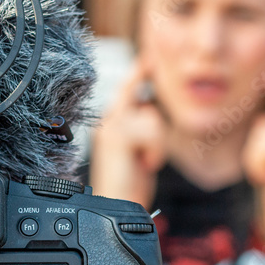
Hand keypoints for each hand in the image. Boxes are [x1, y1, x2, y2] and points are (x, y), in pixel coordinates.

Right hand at [89, 58, 167, 209]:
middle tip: (150, 72)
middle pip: (133, 92)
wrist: (117, 208)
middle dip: (142, 84)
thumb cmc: (128, 184)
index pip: (126, 90)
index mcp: (110, 124)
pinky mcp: (118, 138)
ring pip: (151, 118)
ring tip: (145, 162)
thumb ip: (139, 128)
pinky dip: (155, 152)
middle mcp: (107, 122)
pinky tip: (144, 165)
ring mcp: (110, 128)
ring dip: (157, 143)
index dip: (137, 72)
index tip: (148, 56)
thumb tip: (147, 107)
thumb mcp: (136, 151)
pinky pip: (152, 132)